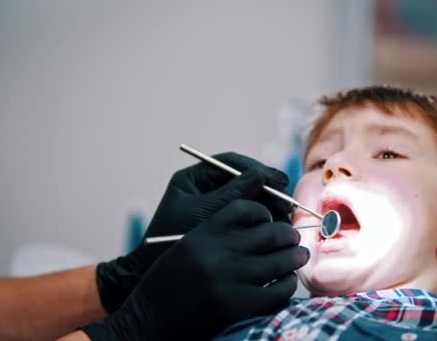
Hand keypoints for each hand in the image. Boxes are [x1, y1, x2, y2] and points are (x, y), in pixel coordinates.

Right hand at [81, 199, 309, 339]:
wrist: (148, 321)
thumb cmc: (166, 284)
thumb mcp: (184, 247)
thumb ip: (216, 234)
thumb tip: (257, 225)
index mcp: (202, 233)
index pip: (245, 209)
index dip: (263, 211)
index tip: (270, 219)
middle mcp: (217, 253)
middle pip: (269, 232)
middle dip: (287, 234)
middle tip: (293, 237)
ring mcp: (229, 280)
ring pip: (279, 260)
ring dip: (294, 257)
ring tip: (298, 256)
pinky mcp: (238, 306)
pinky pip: (277, 291)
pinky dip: (287, 285)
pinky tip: (287, 282)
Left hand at [96, 153, 290, 312]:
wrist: (151, 272)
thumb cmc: (169, 240)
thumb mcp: (202, 214)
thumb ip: (231, 195)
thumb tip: (260, 177)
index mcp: (193, 179)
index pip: (229, 164)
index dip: (256, 169)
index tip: (277, 180)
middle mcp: (206, 190)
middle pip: (243, 180)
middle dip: (266, 190)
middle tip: (285, 202)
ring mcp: (215, 208)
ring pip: (249, 200)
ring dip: (268, 207)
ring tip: (283, 217)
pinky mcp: (224, 228)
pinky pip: (248, 219)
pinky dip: (263, 223)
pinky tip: (275, 230)